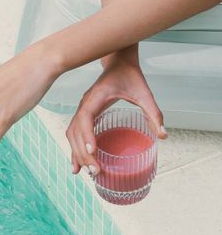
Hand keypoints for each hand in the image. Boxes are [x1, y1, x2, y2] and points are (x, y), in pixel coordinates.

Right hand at [66, 48, 166, 175]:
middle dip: (82, 152)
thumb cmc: (129, 76)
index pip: (85, 118)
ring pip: (72, 134)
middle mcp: (84, 105)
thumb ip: (153, 113)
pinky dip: (74, 147)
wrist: (118, 62)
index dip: (87, 135)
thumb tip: (163, 135)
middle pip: (76, 131)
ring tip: (81, 172)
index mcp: (95, 98)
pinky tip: (78, 161)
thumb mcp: (144, 93)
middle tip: (95, 170)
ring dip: (75, 152)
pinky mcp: (84, 114)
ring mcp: (82, 109)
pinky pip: (75, 132)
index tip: (93, 151)